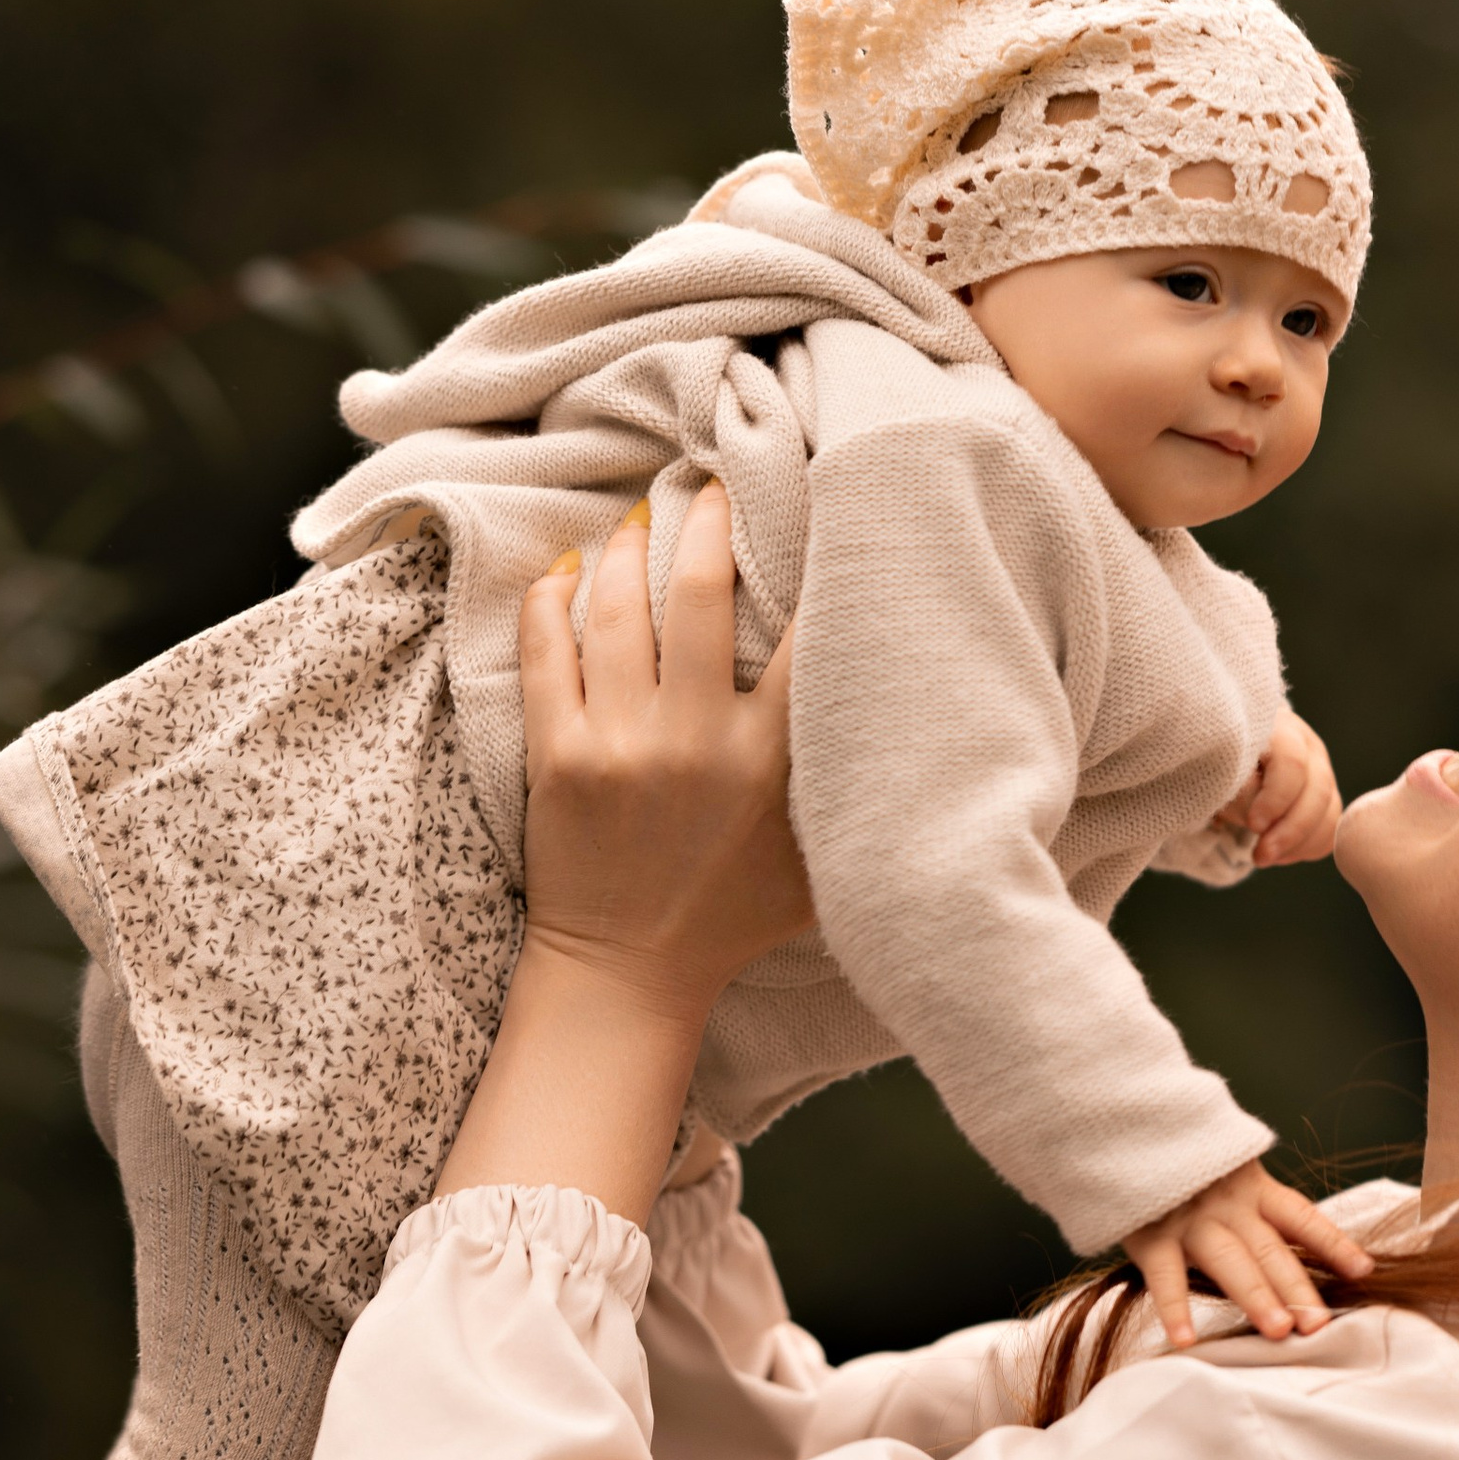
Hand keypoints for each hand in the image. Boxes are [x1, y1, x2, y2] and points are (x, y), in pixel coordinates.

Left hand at [436, 488, 808, 1221]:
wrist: (628, 976)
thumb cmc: (738, 915)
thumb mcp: (825, 856)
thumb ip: (856, 781)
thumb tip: (913, 707)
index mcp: (773, 761)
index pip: (807, 634)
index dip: (817, 557)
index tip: (818, 502)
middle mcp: (698, 741)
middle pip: (701, 593)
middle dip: (707, 520)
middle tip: (711, 484)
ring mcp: (620, 745)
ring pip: (617, 609)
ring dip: (626, 547)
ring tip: (640, 515)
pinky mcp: (556, 756)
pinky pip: (545, 651)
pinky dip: (550, 599)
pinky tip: (564, 567)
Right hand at [1124, 1158, 1375, 1349]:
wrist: (1123, 1126)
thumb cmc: (1180, 1160)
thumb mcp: (1226, 1169)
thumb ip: (1254, 1201)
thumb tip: (1291, 1249)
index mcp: (1252, 1188)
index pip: (1301, 1218)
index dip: (1333, 1243)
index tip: (1364, 1270)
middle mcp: (1228, 1205)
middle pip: (1271, 1250)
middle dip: (1297, 1288)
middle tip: (1320, 1324)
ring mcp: (1190, 1219)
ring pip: (1229, 1262)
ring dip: (1255, 1297)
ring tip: (1279, 1332)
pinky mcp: (1150, 1233)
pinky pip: (1165, 1276)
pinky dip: (1174, 1309)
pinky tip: (1186, 1340)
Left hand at [1217, 704, 1340, 867]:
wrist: (1221, 759)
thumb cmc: (1216, 762)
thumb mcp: (1217, 773)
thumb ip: (1240, 792)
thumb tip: (1264, 825)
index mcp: (1279, 728)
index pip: (1292, 762)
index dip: (1277, 798)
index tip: (1253, 825)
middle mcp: (1307, 744)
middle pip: (1319, 788)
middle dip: (1291, 830)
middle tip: (1260, 856)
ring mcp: (1320, 769)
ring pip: (1329, 809)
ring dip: (1299, 843)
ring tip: (1264, 857)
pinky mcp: (1323, 794)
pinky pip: (1331, 826)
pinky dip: (1309, 847)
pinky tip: (1280, 853)